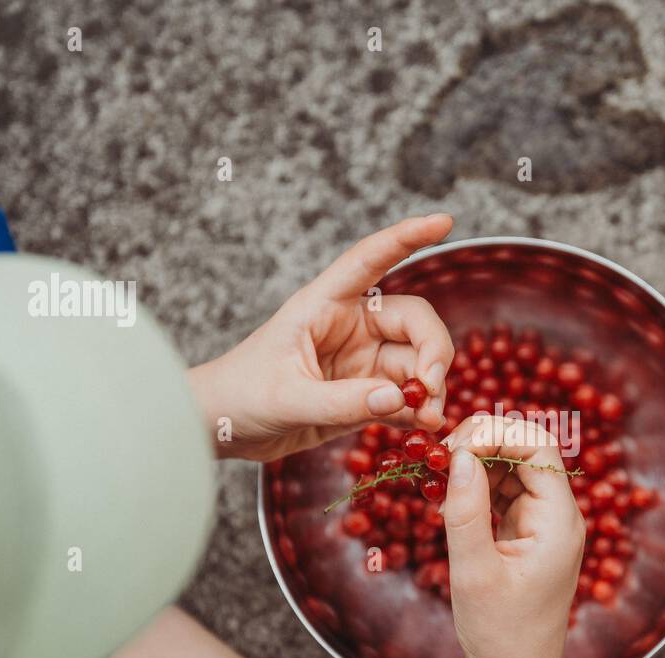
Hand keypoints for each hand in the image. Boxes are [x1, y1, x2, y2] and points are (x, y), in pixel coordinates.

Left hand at [188, 215, 455, 461]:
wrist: (220, 428)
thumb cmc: (239, 397)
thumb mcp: (287, 399)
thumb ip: (341, 402)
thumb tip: (399, 398)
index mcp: (323, 305)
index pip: (369, 259)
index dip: (406, 238)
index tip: (444, 222)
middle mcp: (350, 325)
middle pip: (414, 320)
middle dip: (432, 352)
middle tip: (429, 389)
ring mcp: (361, 360)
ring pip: (415, 362)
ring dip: (430, 389)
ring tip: (429, 419)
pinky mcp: (364, 393)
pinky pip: (404, 396)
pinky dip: (419, 410)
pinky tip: (422, 428)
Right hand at [440, 416, 585, 657]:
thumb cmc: (499, 634)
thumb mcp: (474, 572)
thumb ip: (465, 511)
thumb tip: (459, 456)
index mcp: (560, 521)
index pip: (539, 446)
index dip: (496, 434)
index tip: (453, 449)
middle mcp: (560, 516)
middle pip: (529, 449)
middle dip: (485, 442)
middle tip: (441, 460)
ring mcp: (545, 524)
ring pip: (514, 467)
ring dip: (478, 463)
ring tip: (440, 479)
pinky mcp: (528, 534)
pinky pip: (505, 491)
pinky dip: (478, 486)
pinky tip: (450, 500)